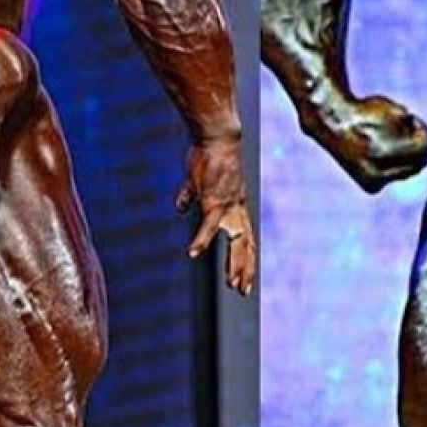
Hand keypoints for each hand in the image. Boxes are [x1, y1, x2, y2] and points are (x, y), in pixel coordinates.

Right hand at [177, 137, 256, 294]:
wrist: (216, 137)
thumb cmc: (207, 156)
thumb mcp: (198, 182)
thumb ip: (189, 197)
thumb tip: (180, 208)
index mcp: (235, 206)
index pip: (244, 238)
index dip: (244, 258)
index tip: (241, 276)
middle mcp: (236, 209)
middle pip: (245, 245)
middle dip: (244, 268)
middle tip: (242, 289)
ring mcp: (227, 207)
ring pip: (236, 242)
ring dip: (234, 263)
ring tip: (232, 283)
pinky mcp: (213, 201)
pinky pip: (208, 227)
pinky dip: (201, 241)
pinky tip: (191, 253)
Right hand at [307, 94, 426, 193]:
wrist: (332, 122)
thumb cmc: (364, 111)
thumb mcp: (394, 110)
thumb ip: (414, 128)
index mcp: (386, 151)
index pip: (424, 148)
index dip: (422, 131)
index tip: (413, 122)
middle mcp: (379, 170)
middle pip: (419, 163)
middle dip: (417, 147)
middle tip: (405, 131)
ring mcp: (374, 180)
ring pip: (408, 172)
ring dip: (407, 157)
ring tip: (391, 140)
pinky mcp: (370, 186)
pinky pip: (394, 177)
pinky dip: (393, 167)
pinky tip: (381, 153)